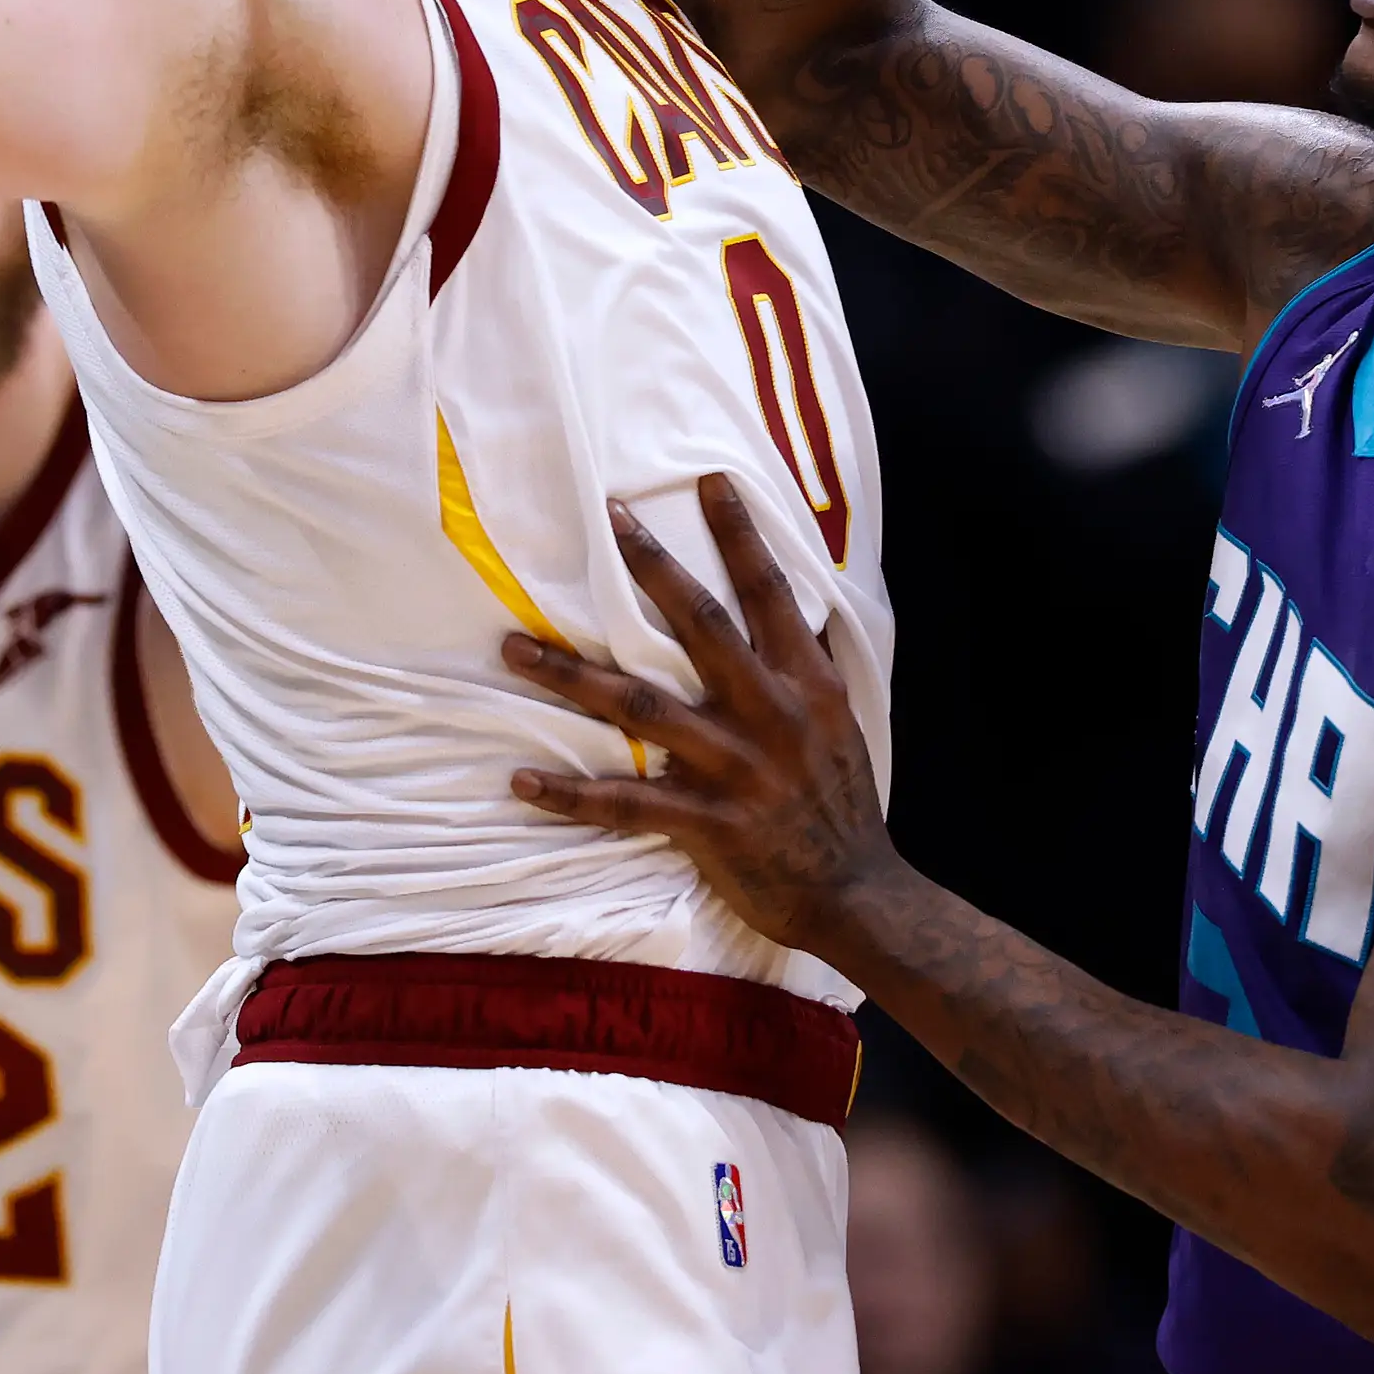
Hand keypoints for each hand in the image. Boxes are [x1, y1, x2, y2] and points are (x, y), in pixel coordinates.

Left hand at [504, 471, 896, 952]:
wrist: (857, 894)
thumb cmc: (841, 802)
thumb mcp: (840, 721)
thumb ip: (805, 666)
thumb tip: (791, 608)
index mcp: (806, 683)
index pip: (770, 592)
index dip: (741, 535)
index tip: (710, 480)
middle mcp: (771, 713)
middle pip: (701, 626)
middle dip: (652, 569)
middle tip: (610, 519)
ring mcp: (736, 768)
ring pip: (640, 707)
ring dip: (571, 674)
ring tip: (516, 647)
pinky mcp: (709, 824)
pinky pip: (626, 804)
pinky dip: (571, 795)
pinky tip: (523, 782)